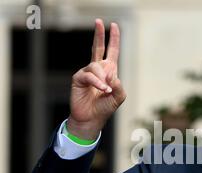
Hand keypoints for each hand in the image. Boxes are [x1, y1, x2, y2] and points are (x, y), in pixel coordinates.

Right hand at [68, 19, 125, 139]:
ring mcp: (87, 73)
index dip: (114, 39)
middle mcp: (98, 69)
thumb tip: (110, 74)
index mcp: (109, 71)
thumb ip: (119, 85)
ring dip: (103, 79)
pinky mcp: (79, 78)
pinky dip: (97, 82)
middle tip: (99, 22)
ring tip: (106, 90)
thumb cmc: (105, 107)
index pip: (112, 52)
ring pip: (96, 67)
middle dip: (100, 35)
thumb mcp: (119, 97)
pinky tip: (102, 89)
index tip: (114, 26)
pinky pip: (89, 76)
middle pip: (98, 48)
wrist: (92, 118)